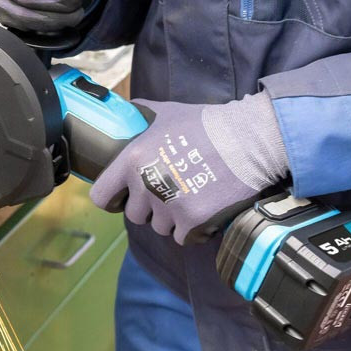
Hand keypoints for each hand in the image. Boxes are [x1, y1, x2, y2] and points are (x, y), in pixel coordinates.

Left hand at [90, 94, 289, 244]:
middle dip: (150, 208)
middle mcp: (146, 185)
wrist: (249, 139)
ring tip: (193, 194)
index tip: (122, 199)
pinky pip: (184, 237)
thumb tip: (123, 116)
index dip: (111, 199)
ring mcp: (169, 206)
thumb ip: (139, 119)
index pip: (101, 196)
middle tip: (171, 191)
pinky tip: (207, 207)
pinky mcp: (193, 221)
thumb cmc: (207, 124)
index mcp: (132, 160)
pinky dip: (194, 229)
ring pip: (161, 228)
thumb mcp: (165, 113)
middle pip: (135, 216)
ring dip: (173, 218)